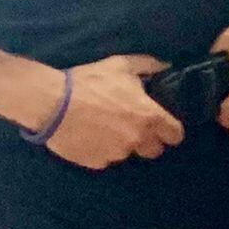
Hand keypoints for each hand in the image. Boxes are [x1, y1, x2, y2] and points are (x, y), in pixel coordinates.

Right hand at [43, 55, 182, 169]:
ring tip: (105, 127)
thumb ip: (148, 66)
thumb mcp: (121, 65)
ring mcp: (117, 154)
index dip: (171, 131)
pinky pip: (106, 159)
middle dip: (147, 140)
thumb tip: (166, 66)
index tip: (164, 127)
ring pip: (128, 153)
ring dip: (122, 144)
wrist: (53, 103)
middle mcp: (137, 139)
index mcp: (149, 117)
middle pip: (154, 150)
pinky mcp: (97, 163)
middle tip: (133, 126)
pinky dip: (102, 150)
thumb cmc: (91, 82)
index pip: (175, 135)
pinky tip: (90, 135)